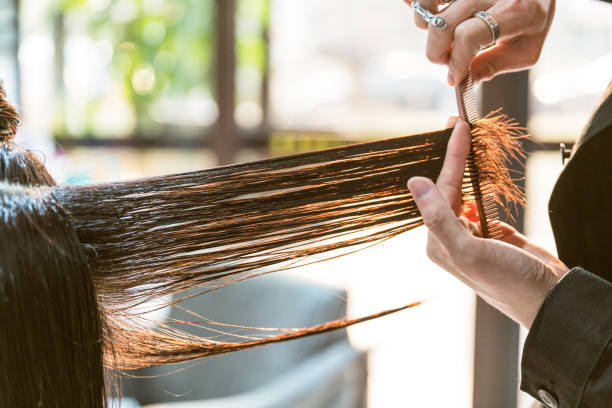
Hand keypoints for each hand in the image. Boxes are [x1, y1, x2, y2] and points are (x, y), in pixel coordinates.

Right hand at [404, 0, 554, 84]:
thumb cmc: (531, 17)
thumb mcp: (526, 47)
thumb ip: (495, 65)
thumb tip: (462, 81)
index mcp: (514, 11)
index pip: (467, 37)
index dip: (455, 63)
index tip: (453, 78)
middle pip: (443, 24)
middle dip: (437, 51)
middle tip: (446, 59)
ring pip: (427, 6)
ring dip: (426, 28)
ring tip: (442, 35)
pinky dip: (418, 6)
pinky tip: (428, 14)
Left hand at [407, 118, 567, 327]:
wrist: (547, 299)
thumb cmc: (507, 280)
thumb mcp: (468, 251)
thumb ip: (439, 218)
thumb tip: (415, 184)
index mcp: (438, 242)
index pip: (440, 191)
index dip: (449, 158)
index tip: (456, 127)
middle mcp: (450, 238)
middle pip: (448, 189)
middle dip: (453, 157)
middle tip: (456, 123)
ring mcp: (471, 235)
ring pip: (463, 192)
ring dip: (464, 168)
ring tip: (467, 140)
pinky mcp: (492, 233)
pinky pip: (480, 201)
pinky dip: (479, 183)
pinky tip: (478, 170)